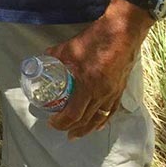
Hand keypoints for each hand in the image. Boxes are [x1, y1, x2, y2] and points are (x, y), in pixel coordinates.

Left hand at [46, 0, 152, 139]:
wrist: (122, 32)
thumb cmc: (96, 39)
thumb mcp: (70, 47)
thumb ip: (55, 55)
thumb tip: (42, 58)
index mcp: (88, 85)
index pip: (73, 114)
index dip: (61, 122)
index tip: (52, 122)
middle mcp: (102, 93)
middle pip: (86, 120)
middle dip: (72, 128)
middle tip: (61, 130)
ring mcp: (113, 92)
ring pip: (100, 118)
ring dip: (87, 129)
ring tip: (76, 134)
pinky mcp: (121, 89)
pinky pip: (112, 111)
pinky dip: (103, 120)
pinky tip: (98, 126)